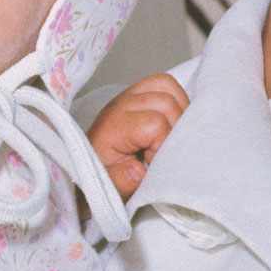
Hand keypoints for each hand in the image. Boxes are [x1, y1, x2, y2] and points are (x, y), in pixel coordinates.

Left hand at [87, 74, 188, 197]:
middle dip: (175, 128)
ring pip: (167, 86)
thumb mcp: (110, 185)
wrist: (92, 163)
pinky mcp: (138, 91)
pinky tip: (172, 123)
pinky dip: (176, 100)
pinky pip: (165, 84)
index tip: (154, 162)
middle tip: (165, 149)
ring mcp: (130, 94)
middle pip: (165, 102)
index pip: (155, 124)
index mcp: (114, 125)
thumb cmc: (104, 174)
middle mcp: (122, 103)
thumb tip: (137, 170)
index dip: (163, 145)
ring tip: (171, 135)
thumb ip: (122, 180)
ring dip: (178, 110)